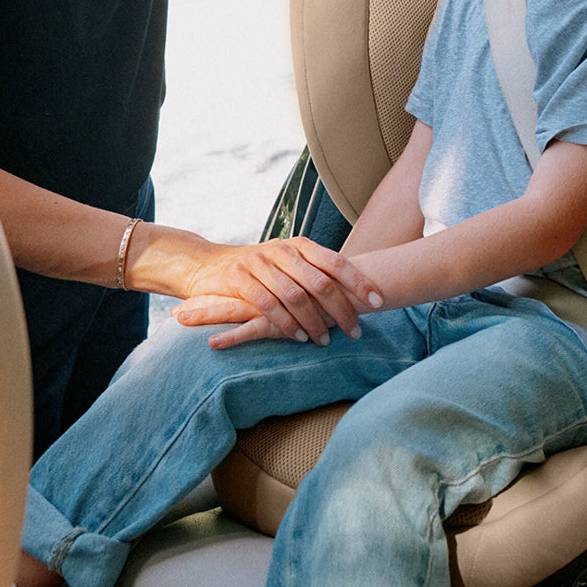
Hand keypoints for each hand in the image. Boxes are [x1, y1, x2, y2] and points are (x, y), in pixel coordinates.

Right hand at [179, 236, 382, 346]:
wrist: (207, 265)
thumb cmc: (259, 269)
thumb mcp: (289, 263)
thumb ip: (316, 272)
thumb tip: (356, 290)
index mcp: (300, 245)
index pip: (336, 262)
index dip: (359, 281)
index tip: (378, 301)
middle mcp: (283, 250)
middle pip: (321, 281)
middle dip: (342, 308)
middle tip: (356, 331)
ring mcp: (260, 263)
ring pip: (296, 295)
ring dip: (315, 321)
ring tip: (326, 341)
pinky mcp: (239, 278)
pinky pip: (268, 304)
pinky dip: (286, 323)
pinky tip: (299, 338)